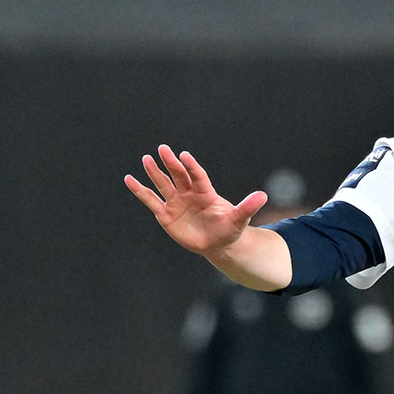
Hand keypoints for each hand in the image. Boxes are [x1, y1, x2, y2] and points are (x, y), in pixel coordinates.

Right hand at [124, 145, 267, 255]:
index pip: (197, 176)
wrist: (217, 244)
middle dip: (171, 163)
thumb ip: (248, 206)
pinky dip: (140, 190)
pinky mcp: (165, 214)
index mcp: (206, 192)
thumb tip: (264, 195)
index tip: (185, 156)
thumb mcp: (240, 219)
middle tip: (163, 149)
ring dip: (154, 172)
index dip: (192, 167)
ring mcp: (176, 202)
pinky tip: (129, 179)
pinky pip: (151, 200)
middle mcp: (189, 194)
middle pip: (178, 175)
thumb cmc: (229, 229)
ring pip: (163, 184)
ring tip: (146, 158)